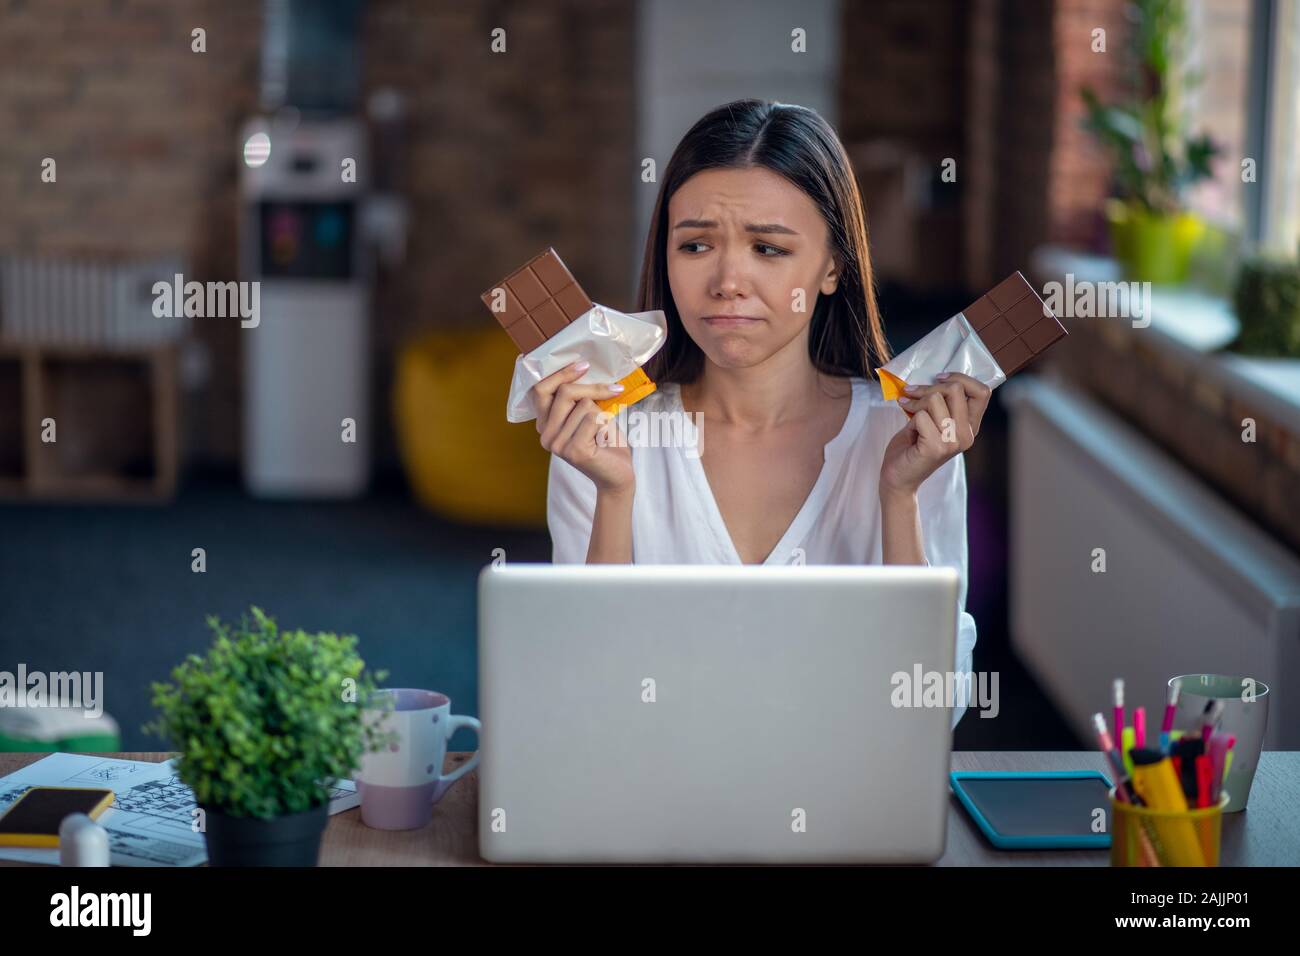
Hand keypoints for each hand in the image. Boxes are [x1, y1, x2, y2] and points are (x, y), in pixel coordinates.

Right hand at [533, 361, 633, 494]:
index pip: (540, 390)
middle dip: (592, 388)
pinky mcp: (574, 451)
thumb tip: (583, 366)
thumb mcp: (589, 413)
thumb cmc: (605, 442)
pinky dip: (606, 423)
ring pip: (583, 405)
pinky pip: (594, 418)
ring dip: (601, 412)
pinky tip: (606, 438)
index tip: (583, 364)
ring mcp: (557, 445)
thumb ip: (578, 397)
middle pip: (563, 393)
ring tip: (604, 429)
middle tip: (613, 390)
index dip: (560, 374)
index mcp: (544, 424)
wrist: (618, 475)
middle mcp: (545, 435)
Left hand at [879, 372, 990, 496]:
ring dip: (916, 402)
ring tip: (907, 409)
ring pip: (935, 399)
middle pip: (955, 389)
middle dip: (928, 387)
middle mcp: (966, 435)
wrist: (898, 478)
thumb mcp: (932, 420)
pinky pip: (921, 415)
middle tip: (911, 393)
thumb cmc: (912, 447)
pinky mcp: (936, 447)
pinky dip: (910, 419)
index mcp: (970, 427)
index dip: (960, 378)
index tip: (938, 379)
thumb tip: (935, 377)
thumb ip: (941, 403)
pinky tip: (908, 429)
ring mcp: (953, 442)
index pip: (982, 392)